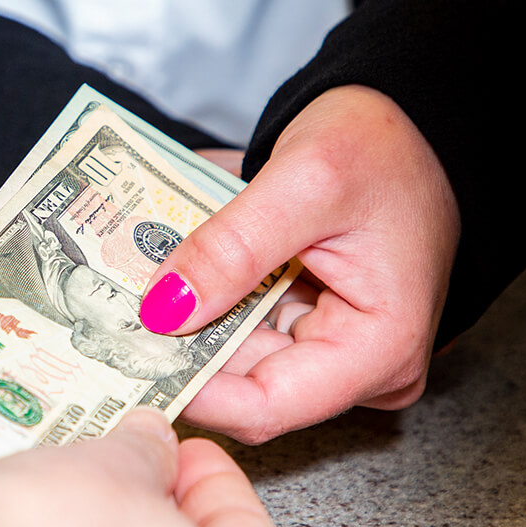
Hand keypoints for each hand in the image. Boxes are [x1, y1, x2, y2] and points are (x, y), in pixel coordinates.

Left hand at [148, 85, 459, 442]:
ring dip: (185, 317)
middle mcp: (360, 367)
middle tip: (110, 308)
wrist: (415, 120)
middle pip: (244, 382)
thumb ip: (233, 248)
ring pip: (234, 353)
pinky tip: (167, 268)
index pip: (266, 407)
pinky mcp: (312, 326)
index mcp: (378, 350)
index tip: (128, 354)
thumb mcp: (306, 182)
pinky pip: (244, 326)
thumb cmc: (389, 146)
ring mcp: (334, 348)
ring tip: (129, 279)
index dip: (191, 389)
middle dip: (180, 344)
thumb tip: (162, 309)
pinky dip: (206, 297)